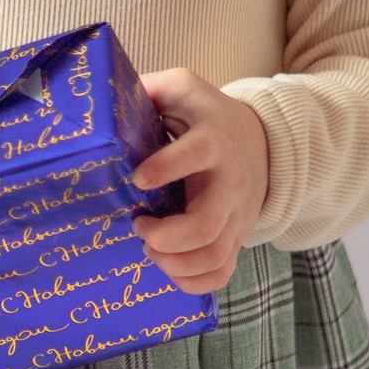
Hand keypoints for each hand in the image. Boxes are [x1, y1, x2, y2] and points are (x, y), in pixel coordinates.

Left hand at [130, 69, 271, 294]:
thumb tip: (107, 98)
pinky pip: (222, 272)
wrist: (260, 141)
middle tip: (139, 224)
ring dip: (174, 262)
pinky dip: (193, 281)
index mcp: (213, 139)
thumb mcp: (183, 88)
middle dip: (165, 236)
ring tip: (150, 246)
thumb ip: (149, 86)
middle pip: (205, 224)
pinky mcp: (236, 237)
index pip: (196, 153)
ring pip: (213, 255)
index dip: (165, 168)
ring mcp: (236, 214)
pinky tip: (168, 267)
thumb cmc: (206, 115)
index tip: (138, 178)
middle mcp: (229, 182)